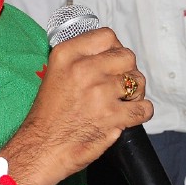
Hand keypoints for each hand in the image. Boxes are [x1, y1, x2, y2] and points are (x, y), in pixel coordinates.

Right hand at [5, 28, 152, 184]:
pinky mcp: (113, 117)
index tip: (112, 62)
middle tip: (118, 85)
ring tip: (122, 101)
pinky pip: (144, 108)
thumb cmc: (49, 114)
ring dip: (135, 92)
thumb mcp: (55, 73)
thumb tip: (110, 52)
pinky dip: (142, 112)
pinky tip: (129, 115)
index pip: (106, 36)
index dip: (114, 49)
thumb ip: (80, 59)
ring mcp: (100, 93)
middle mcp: (83, 69)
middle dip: (127, 70)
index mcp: (66, 55)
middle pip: (127, 57)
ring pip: (138, 82)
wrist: (41, 147)